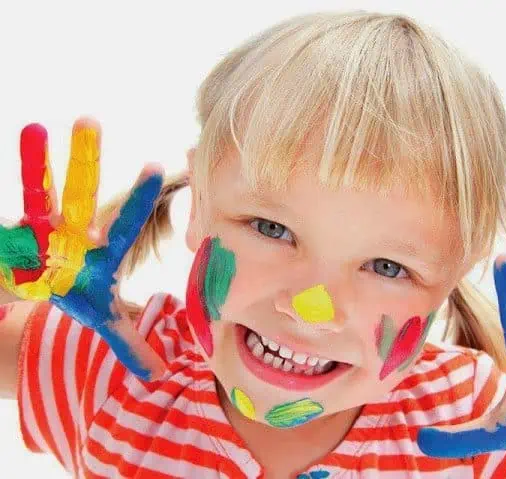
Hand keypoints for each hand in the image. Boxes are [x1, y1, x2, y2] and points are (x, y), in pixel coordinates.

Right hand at [0, 118, 165, 380]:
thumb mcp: (100, 316)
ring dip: (34, 160)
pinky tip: (12, 149)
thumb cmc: (75, 294)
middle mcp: (70, 230)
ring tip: (32, 127)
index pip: (123, 223)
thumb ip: (127, 340)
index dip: (137, 198)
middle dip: (83, 158)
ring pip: (37, 190)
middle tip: (89, 120)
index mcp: (97, 251)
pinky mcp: (11, 233)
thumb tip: (157, 371)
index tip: (156, 165)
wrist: (39, 293)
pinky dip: (8, 190)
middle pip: (80, 191)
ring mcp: (39, 227)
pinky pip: (7, 211)